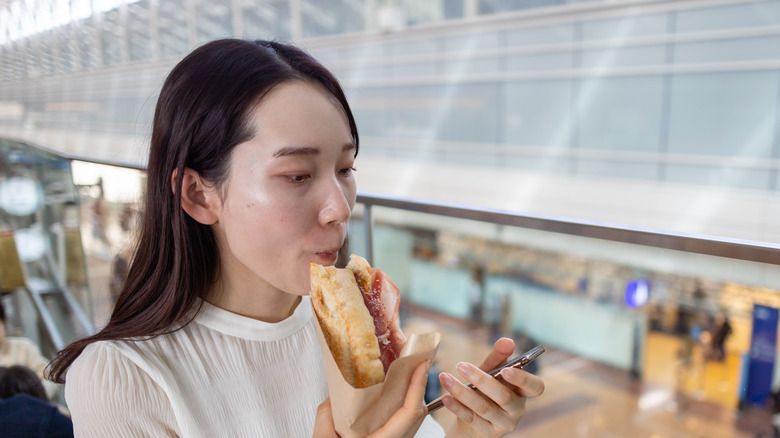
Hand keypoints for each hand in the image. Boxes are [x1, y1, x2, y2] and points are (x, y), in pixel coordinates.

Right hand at [312, 360, 430, 437]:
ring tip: (406, 374)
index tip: (421, 364)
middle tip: (416, 362)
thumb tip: (333, 395)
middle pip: (417, 414)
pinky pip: (402, 425)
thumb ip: (326, 416)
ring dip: (412, 396)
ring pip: (412, 419)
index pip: (410, 412)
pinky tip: (392, 396)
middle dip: (419, 387)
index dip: (418, 386)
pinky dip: (401, 407)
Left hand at [439, 338, 544, 437]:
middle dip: (481, 380)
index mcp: (523, 392)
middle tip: (461, 366)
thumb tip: (507, 341)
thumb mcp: (491, 371)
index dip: (523, 379)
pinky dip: (457, 407)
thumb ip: (498, 356)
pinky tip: (446, 397)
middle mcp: (518, 409)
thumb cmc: (485, 389)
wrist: (472, 418)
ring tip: (445, 378)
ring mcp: (504, 424)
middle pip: (504, 397)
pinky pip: (472, 419)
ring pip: (484, 407)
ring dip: (462, 392)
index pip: (535, 387)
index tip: (506, 370)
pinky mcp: (488, 434)